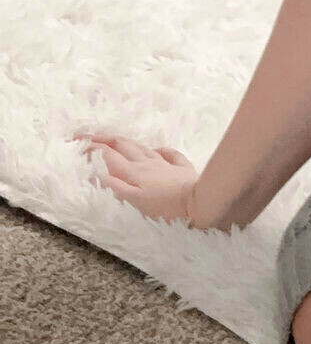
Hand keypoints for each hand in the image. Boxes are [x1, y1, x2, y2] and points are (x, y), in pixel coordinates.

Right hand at [71, 132, 198, 225]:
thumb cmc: (166, 207)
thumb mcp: (134, 200)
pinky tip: (157, 150)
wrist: (200, 204)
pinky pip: (170, 155)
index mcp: (134, 172)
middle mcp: (148, 164)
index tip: (76, 143)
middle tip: (88, 136)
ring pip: (143, 148)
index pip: (108, 155)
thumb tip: (94, 171)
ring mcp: (166, 165)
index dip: (91, 148)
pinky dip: (159, 151)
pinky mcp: (183, 169)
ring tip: (114, 140)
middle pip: (123, 145)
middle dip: (103, 139)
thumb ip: (114, 185)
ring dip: (126, 143)